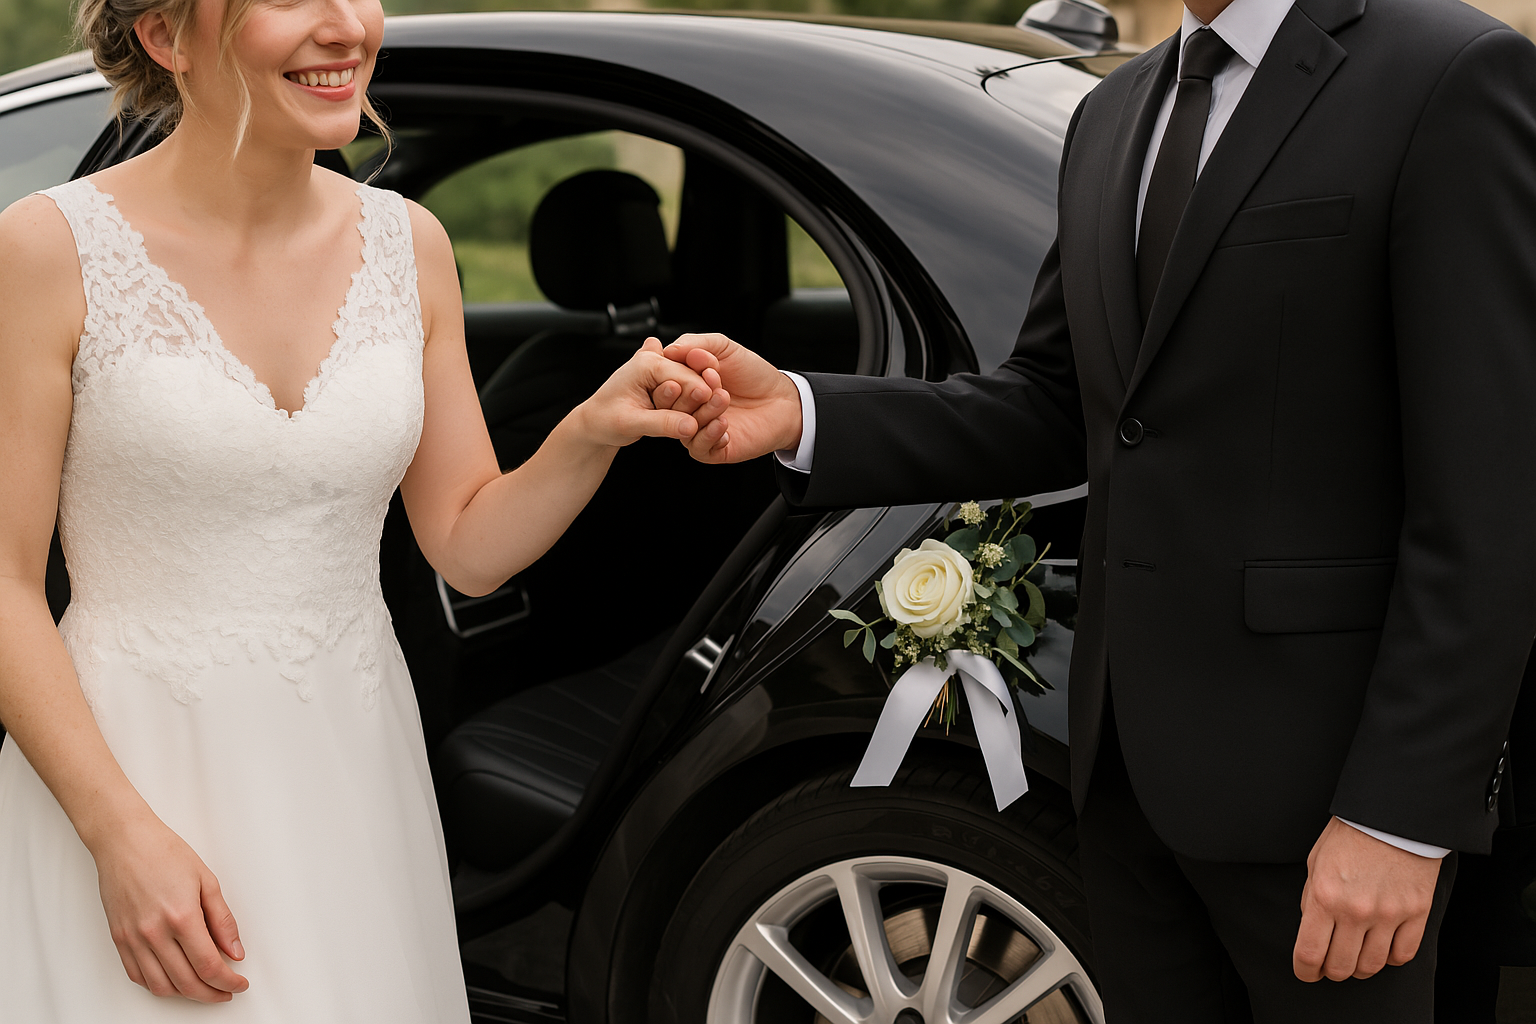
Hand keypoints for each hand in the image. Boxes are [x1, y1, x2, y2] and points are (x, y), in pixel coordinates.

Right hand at [93, 814, 247, 1001]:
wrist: (124, 841)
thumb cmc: (165, 853)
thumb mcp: (207, 880)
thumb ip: (223, 920)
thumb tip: (235, 951)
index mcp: (181, 917)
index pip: (209, 966)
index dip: (228, 982)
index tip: (239, 983)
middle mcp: (154, 933)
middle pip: (186, 983)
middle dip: (211, 994)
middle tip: (227, 991)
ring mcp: (133, 939)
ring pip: (161, 986)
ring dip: (186, 994)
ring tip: (204, 988)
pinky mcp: (118, 939)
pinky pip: (138, 975)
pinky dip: (158, 984)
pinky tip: (174, 978)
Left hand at [576, 338, 723, 447]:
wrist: (594, 423)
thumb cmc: (605, 421)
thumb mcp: (631, 424)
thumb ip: (662, 423)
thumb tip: (692, 427)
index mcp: (646, 362)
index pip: (684, 376)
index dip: (702, 395)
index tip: (718, 413)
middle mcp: (654, 360)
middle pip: (691, 378)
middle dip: (705, 397)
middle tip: (719, 417)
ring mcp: (659, 369)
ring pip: (691, 384)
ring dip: (701, 401)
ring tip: (712, 418)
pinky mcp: (664, 380)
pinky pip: (685, 390)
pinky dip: (694, 402)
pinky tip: (701, 417)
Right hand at [660, 333, 802, 463]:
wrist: (782, 399)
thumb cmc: (753, 374)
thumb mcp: (724, 349)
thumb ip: (696, 344)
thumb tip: (669, 350)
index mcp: (684, 386)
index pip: (663, 383)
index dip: (675, 375)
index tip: (696, 365)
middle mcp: (687, 409)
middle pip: (669, 407)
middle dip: (689, 394)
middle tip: (709, 385)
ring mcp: (698, 430)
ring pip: (684, 427)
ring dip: (704, 412)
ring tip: (723, 398)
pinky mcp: (712, 450)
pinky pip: (699, 448)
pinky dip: (710, 434)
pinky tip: (724, 422)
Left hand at [1293, 816, 1441, 982]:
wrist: (1392, 816)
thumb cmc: (1350, 835)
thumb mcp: (1315, 863)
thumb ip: (1311, 899)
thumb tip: (1312, 930)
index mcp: (1324, 896)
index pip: (1309, 953)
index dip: (1305, 971)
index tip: (1306, 972)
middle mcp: (1355, 910)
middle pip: (1341, 967)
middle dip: (1331, 971)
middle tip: (1330, 964)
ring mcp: (1389, 914)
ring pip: (1372, 966)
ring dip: (1360, 967)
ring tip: (1355, 956)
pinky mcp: (1416, 913)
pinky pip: (1403, 955)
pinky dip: (1390, 958)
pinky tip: (1382, 947)